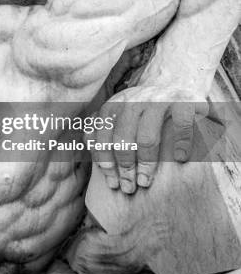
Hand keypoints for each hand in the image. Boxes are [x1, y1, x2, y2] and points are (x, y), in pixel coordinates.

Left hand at [92, 85, 207, 193]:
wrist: (178, 86)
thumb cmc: (145, 111)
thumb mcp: (121, 115)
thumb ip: (102, 127)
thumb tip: (87, 145)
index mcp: (115, 104)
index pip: (102, 135)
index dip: (104, 160)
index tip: (111, 181)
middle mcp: (134, 100)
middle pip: (123, 139)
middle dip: (124, 167)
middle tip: (129, 187)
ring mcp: (159, 99)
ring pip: (146, 137)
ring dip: (145, 163)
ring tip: (146, 181)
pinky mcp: (184, 101)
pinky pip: (181, 125)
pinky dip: (180, 144)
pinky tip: (179, 159)